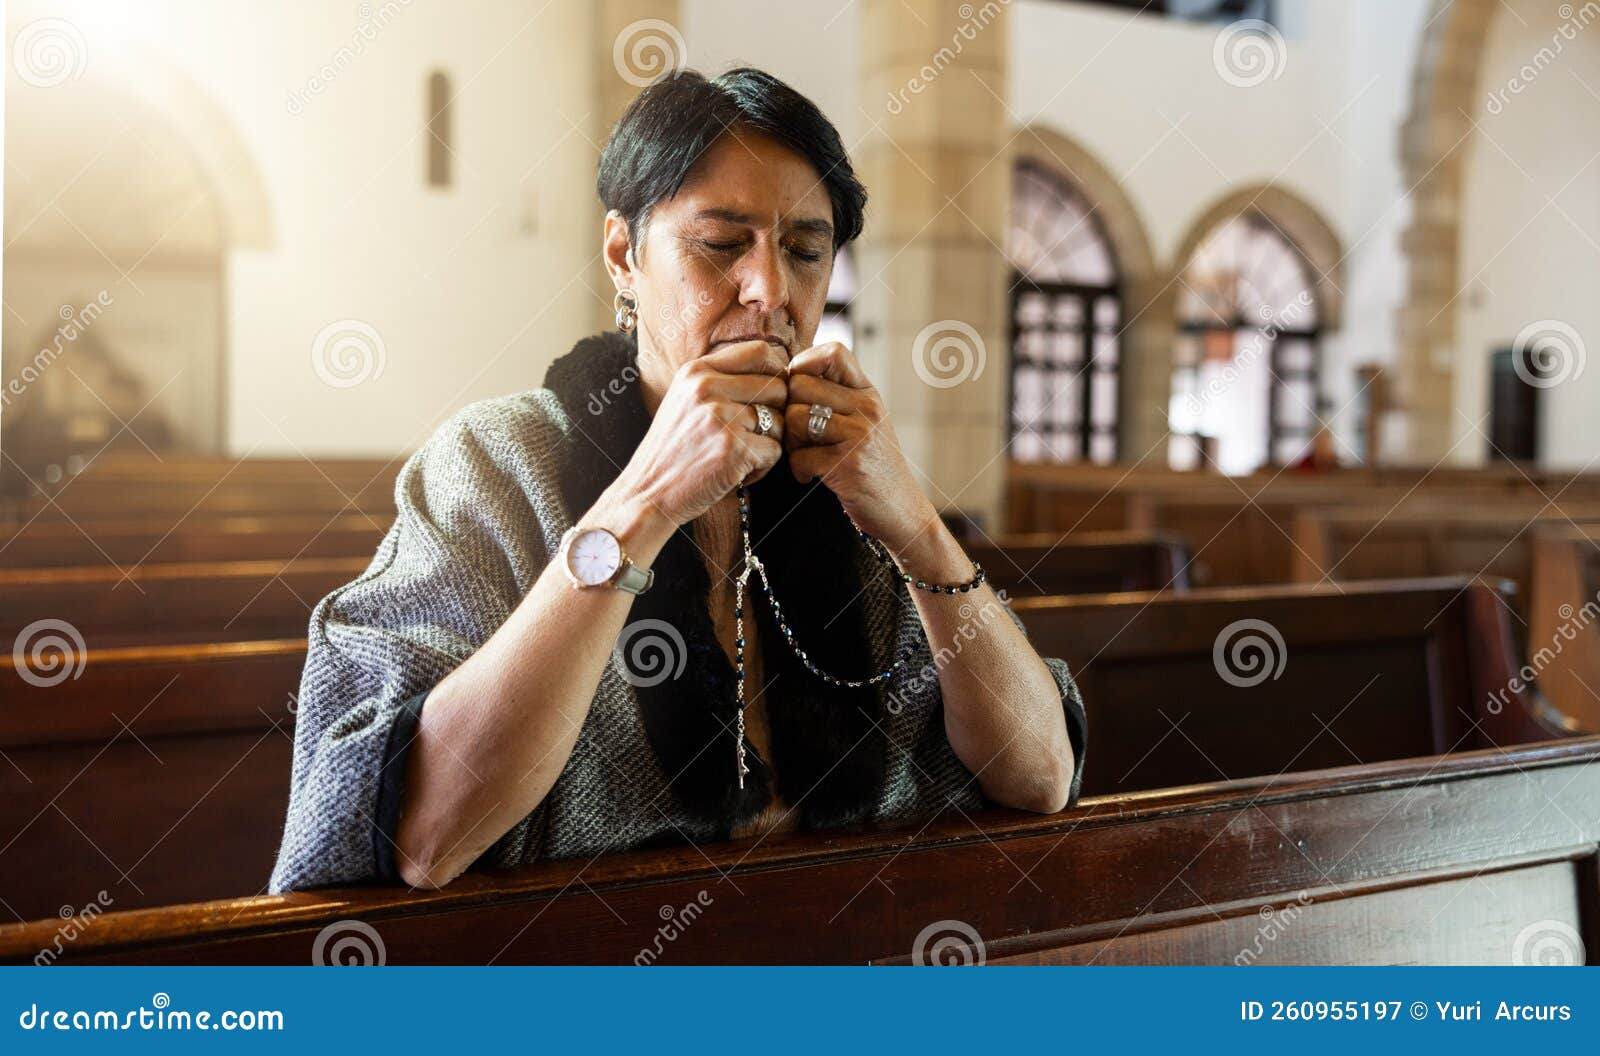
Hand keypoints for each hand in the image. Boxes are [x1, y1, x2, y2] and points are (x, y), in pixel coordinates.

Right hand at [611, 340, 787, 528]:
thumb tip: (775, 369)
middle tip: (755, 435)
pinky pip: (775, 451)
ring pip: (781, 422)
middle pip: (778, 387)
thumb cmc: (672, 451)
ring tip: (740, 456)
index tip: (773, 394)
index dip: (777, 372)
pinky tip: (737, 473)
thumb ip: (720, 380)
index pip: (759, 351)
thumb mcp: (685, 400)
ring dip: (768, 443)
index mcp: (696, 371)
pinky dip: (762, 467)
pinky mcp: (734, 448)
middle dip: (777, 413)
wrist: (647, 493)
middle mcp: (707, 387)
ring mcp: (721, 417)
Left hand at [783, 342, 940, 557]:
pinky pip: (800, 456)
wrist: (901, 509)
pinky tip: (810, 476)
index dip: (804, 363)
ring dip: (790, 441)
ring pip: (795, 418)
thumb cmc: (873, 464)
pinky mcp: (849, 465)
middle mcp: (867, 408)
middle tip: (798, 435)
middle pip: (800, 385)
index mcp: (868, 392)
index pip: (833, 351)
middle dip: (788, 410)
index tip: (799, 391)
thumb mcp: (866, 420)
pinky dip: (798, 470)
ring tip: (804, 455)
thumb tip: (792, 371)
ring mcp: (860, 435)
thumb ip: (838, 395)